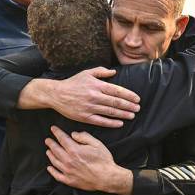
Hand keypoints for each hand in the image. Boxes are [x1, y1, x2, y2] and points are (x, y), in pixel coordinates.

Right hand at [20, 67, 140, 127]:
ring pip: (110, 112)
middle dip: (129, 105)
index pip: (117, 90)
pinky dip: (111, 123)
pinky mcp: (84, 117)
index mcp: (96, 85)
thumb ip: (101, 71)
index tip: (137, 99)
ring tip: (132, 115)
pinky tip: (120, 123)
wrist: (56, 94)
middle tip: (138, 108)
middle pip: (116, 102)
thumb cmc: (73, 83)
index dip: (129, 95)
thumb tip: (114, 72)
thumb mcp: (87, 73)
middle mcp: (94, 96)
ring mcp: (90, 107)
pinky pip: (101, 121)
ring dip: (123, 114)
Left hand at [45, 126, 132, 194]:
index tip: (53, 129)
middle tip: (47, 140)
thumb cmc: (103, 161)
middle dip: (50, 143)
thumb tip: (73, 134)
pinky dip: (52, 171)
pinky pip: (57, 175)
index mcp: (75, 150)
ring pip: (55, 161)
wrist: (107, 178)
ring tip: (48, 151)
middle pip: (55, 150)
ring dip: (50, 155)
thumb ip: (84, 137)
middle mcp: (68, 160)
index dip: (57, 133)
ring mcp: (68, 171)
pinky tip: (49, 168)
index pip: (62, 139)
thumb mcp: (97, 144)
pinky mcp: (69, 180)